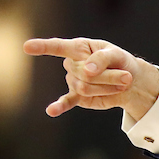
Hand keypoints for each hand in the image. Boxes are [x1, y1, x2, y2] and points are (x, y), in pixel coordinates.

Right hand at [23, 37, 158, 118]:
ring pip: (85, 87)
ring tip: (122, 84)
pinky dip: (60, 106)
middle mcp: (71, 64)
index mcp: (78, 48)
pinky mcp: (79, 97)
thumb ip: (102, 59)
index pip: (57, 47)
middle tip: (126, 77)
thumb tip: (87, 70)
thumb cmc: (121, 62)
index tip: (27, 47)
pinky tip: (51, 111)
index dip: (43, 47)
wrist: (131, 82)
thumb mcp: (117, 54)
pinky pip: (67, 102)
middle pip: (83, 73)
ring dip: (107, 87)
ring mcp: (73, 81)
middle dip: (107, 76)